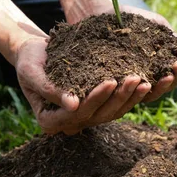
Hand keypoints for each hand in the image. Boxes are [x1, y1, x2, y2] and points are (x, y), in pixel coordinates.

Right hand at [15, 36, 151, 134]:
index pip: (77, 113)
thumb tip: (72, 105)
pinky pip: (116, 103)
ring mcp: (85, 116)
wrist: (34, 52)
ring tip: (145, 81)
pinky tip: (146, 82)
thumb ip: (49, 89)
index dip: (95, 99)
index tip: (110, 81)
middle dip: (119, 97)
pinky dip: (131, 94)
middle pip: (99, 115)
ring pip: (112, 112)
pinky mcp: (97, 105)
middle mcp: (69, 123)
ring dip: (130, 98)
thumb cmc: (29, 60)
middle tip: (135, 79)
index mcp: (50, 120)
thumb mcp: (32, 71)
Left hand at [119, 5, 176, 102]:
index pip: (175, 71)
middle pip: (166, 85)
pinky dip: (136, 89)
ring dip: (161, 85)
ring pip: (150, 93)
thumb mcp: (153, 25)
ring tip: (167, 75)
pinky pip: (126, 92)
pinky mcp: (114, 86)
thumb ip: (168, 36)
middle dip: (176, 74)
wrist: (105, 14)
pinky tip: (142, 81)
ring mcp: (132, 85)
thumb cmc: (132, 19)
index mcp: (159, 67)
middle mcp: (147, 80)